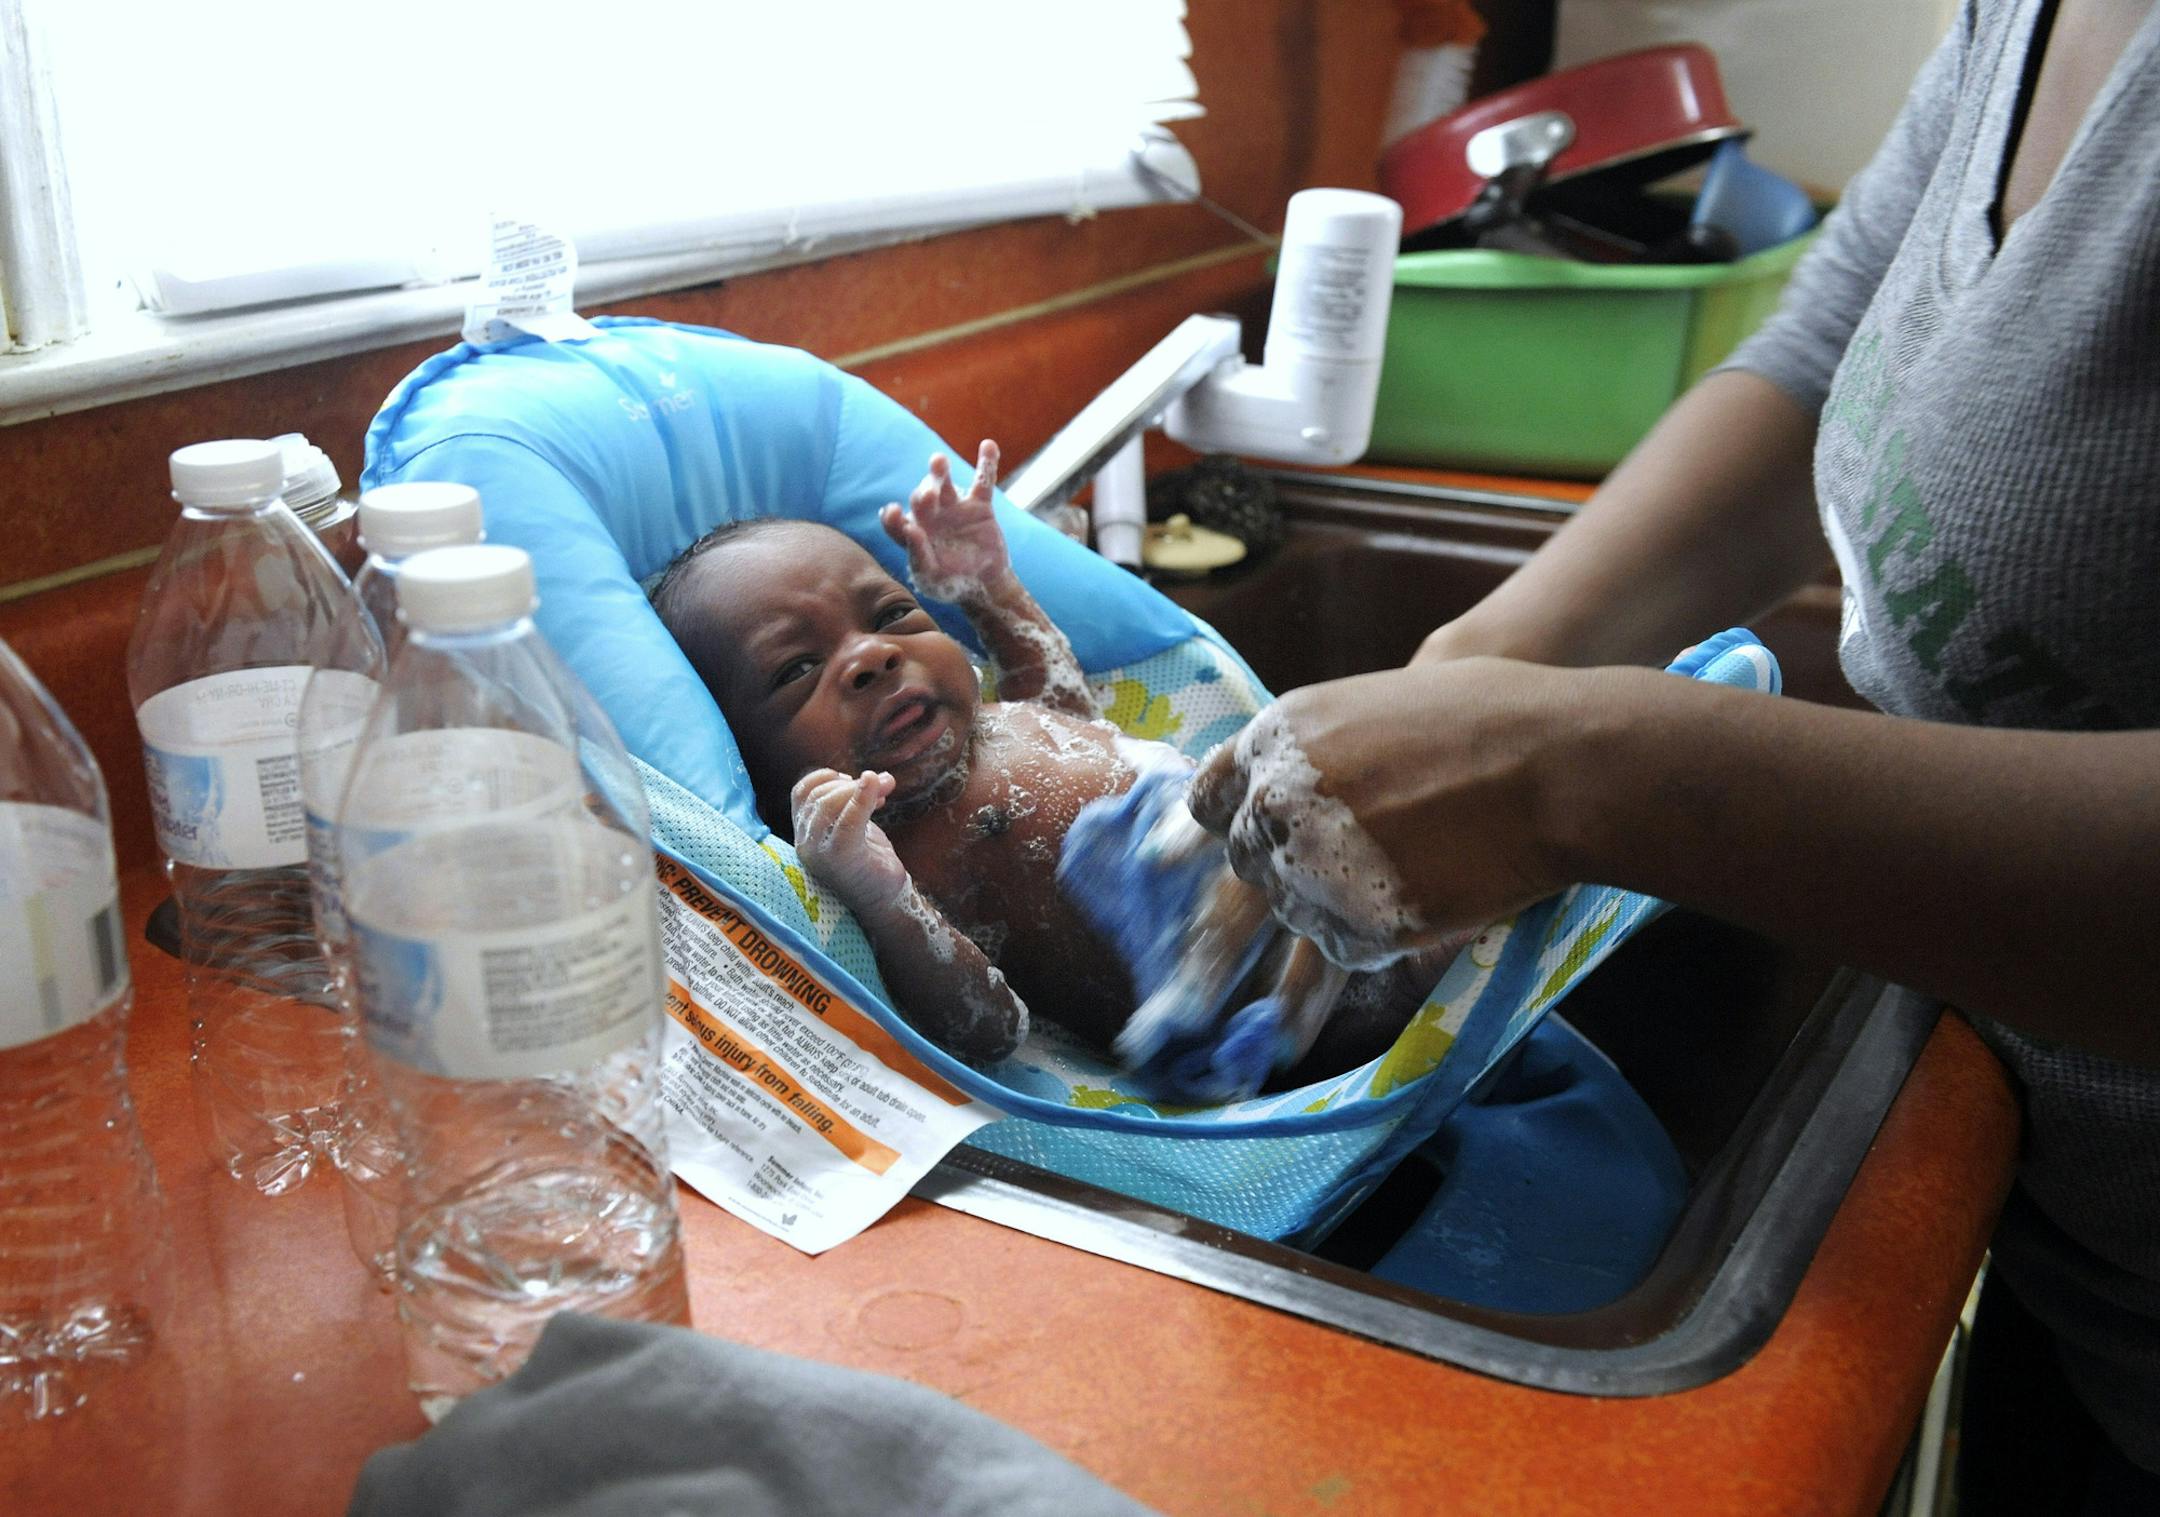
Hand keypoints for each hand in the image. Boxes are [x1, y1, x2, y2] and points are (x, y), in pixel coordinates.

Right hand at [790, 768, 909, 910]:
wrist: (886, 899)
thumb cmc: (871, 862)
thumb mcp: (856, 826)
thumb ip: (854, 803)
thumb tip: (873, 775)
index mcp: (805, 833)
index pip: (800, 793)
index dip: (825, 777)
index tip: (852, 779)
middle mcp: (806, 843)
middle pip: (817, 796)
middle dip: (852, 782)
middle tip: (884, 783)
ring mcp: (819, 853)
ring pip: (827, 805)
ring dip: (859, 788)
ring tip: (885, 788)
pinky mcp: (839, 859)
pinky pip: (847, 821)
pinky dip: (863, 799)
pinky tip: (879, 790)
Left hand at [880, 440, 1013, 603]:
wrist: (983, 585)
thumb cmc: (950, 584)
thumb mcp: (931, 578)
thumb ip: (919, 556)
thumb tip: (912, 531)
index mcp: (912, 533)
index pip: (895, 521)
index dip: (892, 516)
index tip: (894, 512)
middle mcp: (929, 516)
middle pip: (921, 499)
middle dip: (924, 495)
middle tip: (929, 496)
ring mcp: (954, 508)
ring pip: (944, 484)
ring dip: (939, 471)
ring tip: (938, 462)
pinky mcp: (979, 506)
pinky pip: (983, 482)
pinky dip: (987, 463)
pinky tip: (988, 445)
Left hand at [1186, 659, 1585, 968]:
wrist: (1558, 766)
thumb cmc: (1487, 715)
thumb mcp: (1377, 703)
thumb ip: (1318, 747)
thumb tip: (1282, 782)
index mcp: (1276, 738)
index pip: (1207, 799)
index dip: (1233, 817)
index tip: (1255, 830)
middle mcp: (1275, 804)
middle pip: (1243, 860)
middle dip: (1280, 862)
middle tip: (1341, 857)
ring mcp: (1311, 870)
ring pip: (1289, 909)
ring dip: (1324, 902)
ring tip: (1389, 881)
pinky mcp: (1358, 927)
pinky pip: (1338, 947)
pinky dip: (1366, 935)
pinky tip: (1412, 904)